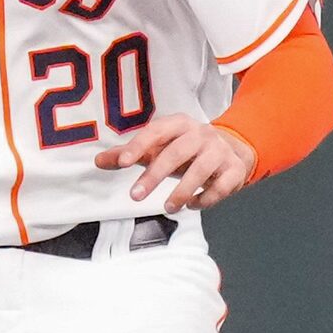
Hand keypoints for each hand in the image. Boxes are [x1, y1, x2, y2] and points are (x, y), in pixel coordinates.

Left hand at [94, 115, 255, 211]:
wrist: (232, 149)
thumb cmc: (187, 150)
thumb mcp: (160, 148)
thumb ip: (130, 154)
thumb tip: (98, 161)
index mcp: (179, 124)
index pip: (156, 131)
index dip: (138, 146)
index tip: (122, 164)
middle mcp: (201, 134)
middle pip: (177, 152)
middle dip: (155, 175)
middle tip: (135, 196)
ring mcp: (220, 151)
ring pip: (201, 170)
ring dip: (182, 192)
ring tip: (168, 208)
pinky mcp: (234, 169)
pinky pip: (220, 187)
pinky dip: (205, 199)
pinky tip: (192, 205)